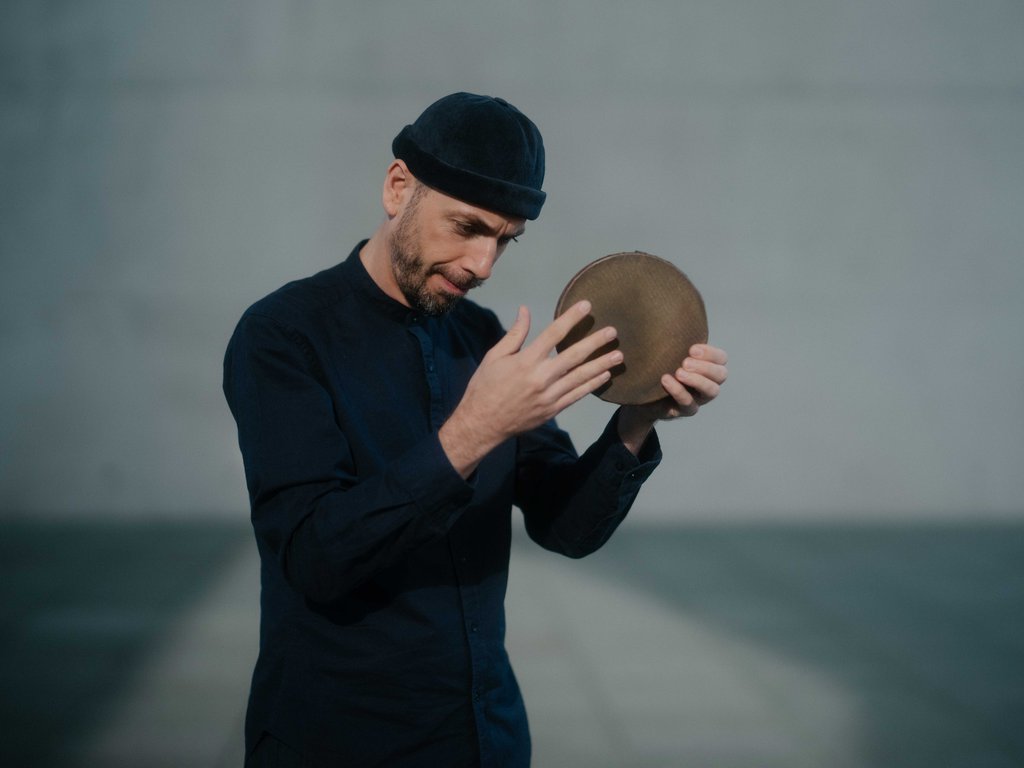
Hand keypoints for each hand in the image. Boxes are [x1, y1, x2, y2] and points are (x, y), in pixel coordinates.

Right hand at [440, 301, 621, 476]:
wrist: (482, 423)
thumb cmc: (485, 387)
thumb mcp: (495, 356)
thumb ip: (515, 335)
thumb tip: (526, 311)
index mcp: (526, 360)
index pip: (554, 334)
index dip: (572, 318)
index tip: (587, 306)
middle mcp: (541, 377)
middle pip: (574, 355)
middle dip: (595, 342)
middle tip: (613, 331)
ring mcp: (549, 395)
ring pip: (581, 377)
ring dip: (602, 364)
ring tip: (619, 354)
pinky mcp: (553, 409)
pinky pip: (577, 395)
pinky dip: (592, 385)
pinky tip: (605, 375)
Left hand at [617, 343, 728, 453]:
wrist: (642, 395)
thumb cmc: (658, 368)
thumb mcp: (666, 352)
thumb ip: (671, 339)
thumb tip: (666, 308)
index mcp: (707, 366)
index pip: (721, 359)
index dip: (711, 353)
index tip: (691, 348)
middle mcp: (707, 382)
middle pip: (721, 375)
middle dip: (706, 366)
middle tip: (685, 361)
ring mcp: (699, 398)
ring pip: (712, 391)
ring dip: (697, 379)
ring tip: (679, 371)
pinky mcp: (685, 410)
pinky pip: (689, 404)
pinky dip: (679, 391)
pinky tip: (666, 380)